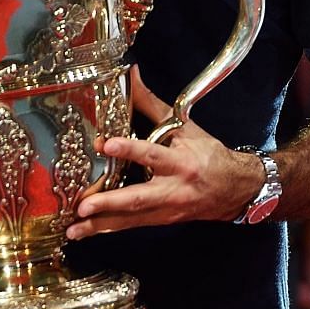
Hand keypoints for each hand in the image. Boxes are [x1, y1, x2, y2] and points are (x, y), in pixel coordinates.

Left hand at [67, 68, 264, 238]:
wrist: (235, 189)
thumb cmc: (208, 155)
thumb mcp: (185, 127)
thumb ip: (153, 104)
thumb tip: (132, 77)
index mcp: (181, 162)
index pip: (153, 154)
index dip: (130, 149)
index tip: (107, 145)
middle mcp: (174, 188)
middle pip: (139, 198)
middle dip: (109, 203)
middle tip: (83, 205)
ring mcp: (167, 209)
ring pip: (131, 219)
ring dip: (100, 225)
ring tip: (74, 228)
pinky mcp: (161, 220)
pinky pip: (131, 226)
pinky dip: (107, 229)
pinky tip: (86, 231)